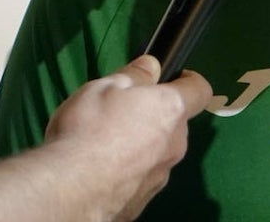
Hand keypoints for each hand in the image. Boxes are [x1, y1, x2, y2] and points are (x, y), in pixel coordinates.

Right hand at [45, 55, 212, 220]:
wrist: (70, 189)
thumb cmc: (89, 127)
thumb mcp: (106, 86)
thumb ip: (135, 75)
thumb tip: (153, 66)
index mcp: (171, 111)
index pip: (200, 90)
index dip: (188, 81)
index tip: (172, 78)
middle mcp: (174, 145)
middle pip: (174, 125)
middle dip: (154, 117)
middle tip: (121, 113)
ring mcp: (160, 177)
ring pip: (157, 154)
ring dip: (140, 146)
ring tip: (103, 146)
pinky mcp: (140, 202)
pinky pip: (139, 178)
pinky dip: (126, 172)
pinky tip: (100, 171)